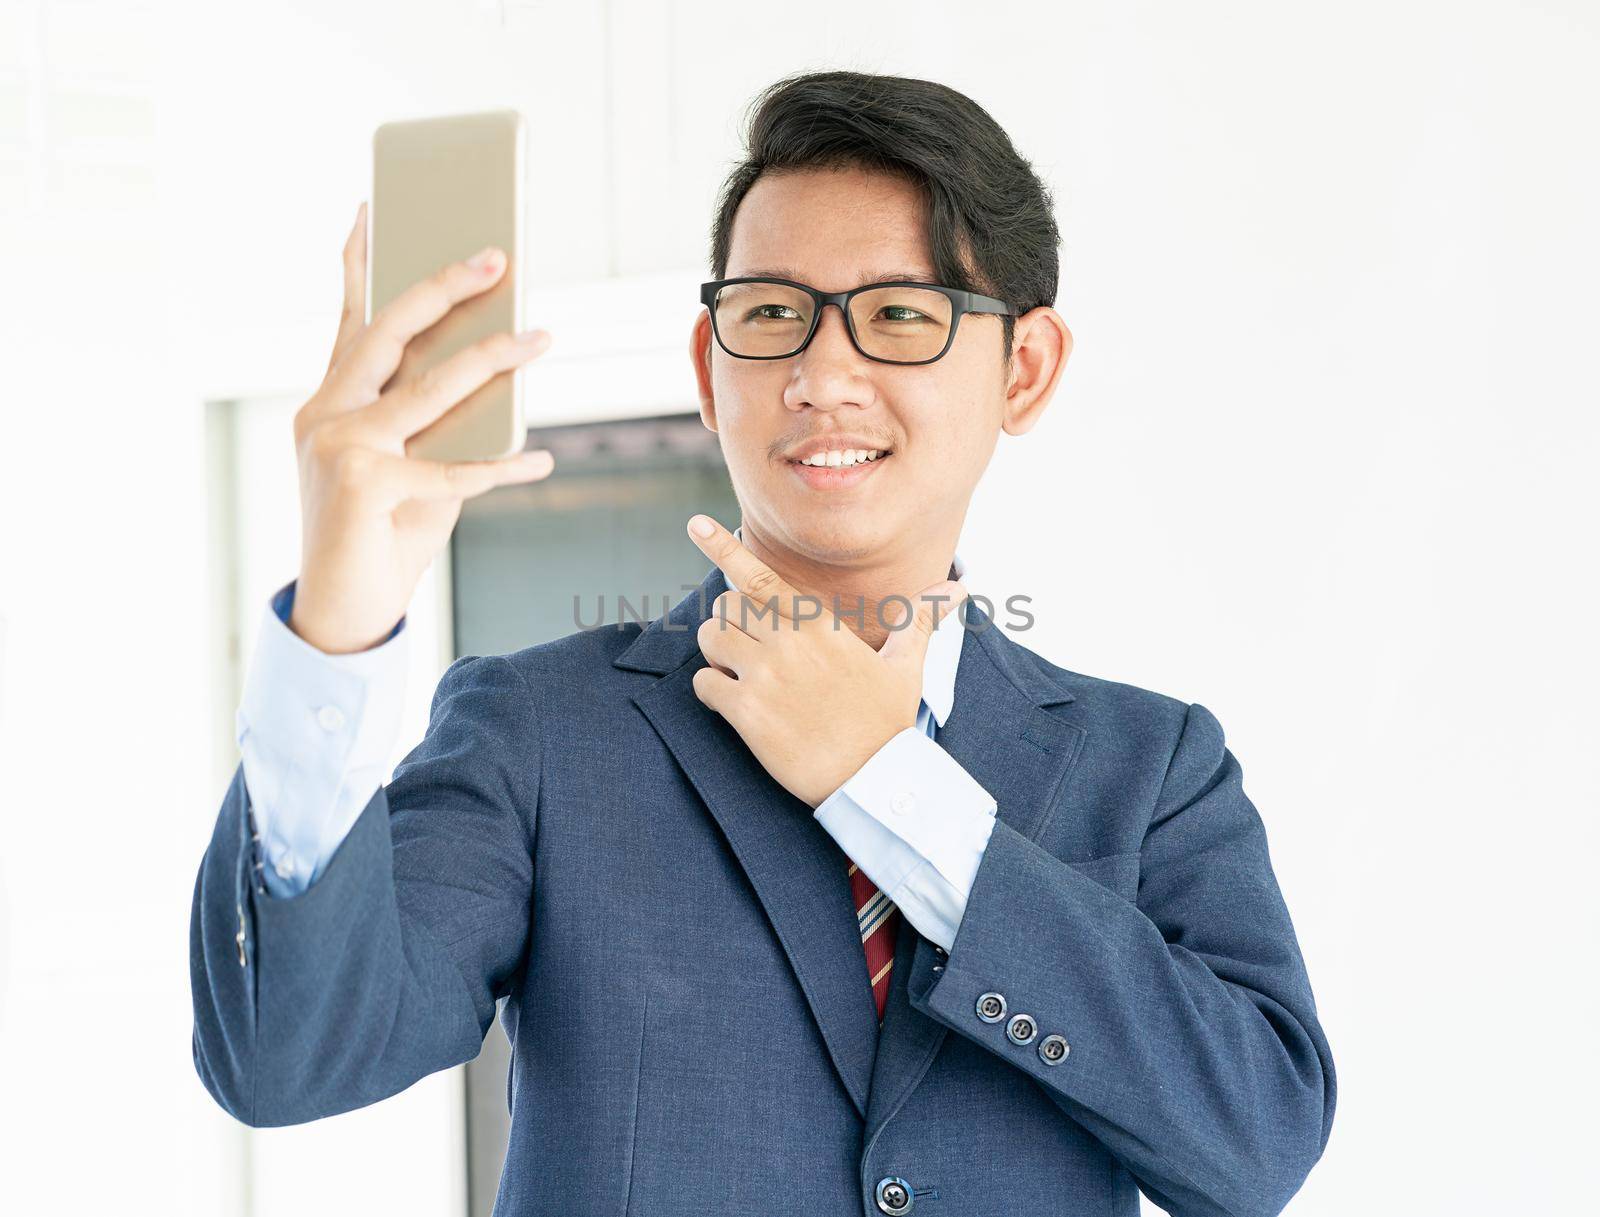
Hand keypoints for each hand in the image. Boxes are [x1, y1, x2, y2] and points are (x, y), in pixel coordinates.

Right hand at [289, 201, 557, 653]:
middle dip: (444, 288)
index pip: (349, 320)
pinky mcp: (362, 486)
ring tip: (542, 335)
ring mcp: (339, 447)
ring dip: (494, 359)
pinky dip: (502, 467)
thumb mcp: (412, 468)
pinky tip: (541, 459)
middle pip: (389, 333)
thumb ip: (438, 423)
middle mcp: (325, 414)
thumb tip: (500, 378)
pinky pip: (452, 470)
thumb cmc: (382, 534)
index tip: (372, 208)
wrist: (341, 612)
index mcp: (329, 401)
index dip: (359, 264)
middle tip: (497, 256)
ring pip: (428, 389)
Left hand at [685, 514, 966, 808]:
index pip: (761, 575)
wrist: (876, 779)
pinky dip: (709, 690)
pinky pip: (704, 684)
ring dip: (716, 652)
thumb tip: (956, 589)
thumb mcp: (907, 665)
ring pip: (710, 638)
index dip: (724, 546)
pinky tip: (731, 704)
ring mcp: (765, 677)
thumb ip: (919, 620)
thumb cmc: (889, 721)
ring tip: (738, 672)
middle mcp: (788, 643)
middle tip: (746, 646)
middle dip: (728, 621)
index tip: (697, 524)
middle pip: (726, 605)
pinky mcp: (747, 714)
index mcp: (820, 625)